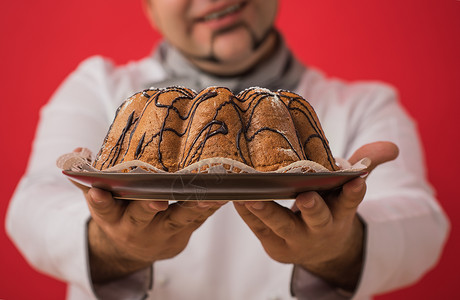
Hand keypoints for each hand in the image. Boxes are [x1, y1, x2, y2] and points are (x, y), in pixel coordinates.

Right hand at [83, 188, 225, 282]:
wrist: (136, 247)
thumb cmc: (119, 214)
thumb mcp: (101, 200)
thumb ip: (87, 178)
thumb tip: (76, 154)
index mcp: (111, 217)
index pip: (102, 208)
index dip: (100, 201)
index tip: (99, 193)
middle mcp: (135, 227)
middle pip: (140, 216)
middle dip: (147, 207)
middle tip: (156, 199)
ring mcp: (162, 231)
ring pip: (177, 218)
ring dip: (191, 207)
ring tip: (205, 196)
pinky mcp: (184, 231)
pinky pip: (198, 219)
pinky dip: (210, 207)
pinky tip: (224, 195)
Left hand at [234, 141, 398, 290]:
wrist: (317, 247)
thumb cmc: (329, 208)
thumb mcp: (347, 189)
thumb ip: (365, 164)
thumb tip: (391, 148)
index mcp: (341, 213)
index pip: (350, 202)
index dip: (354, 192)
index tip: (357, 180)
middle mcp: (320, 229)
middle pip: (317, 219)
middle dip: (313, 209)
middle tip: (306, 197)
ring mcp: (295, 239)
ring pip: (281, 225)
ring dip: (267, 211)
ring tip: (253, 197)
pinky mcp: (272, 244)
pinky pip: (258, 227)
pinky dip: (247, 212)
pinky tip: (236, 197)